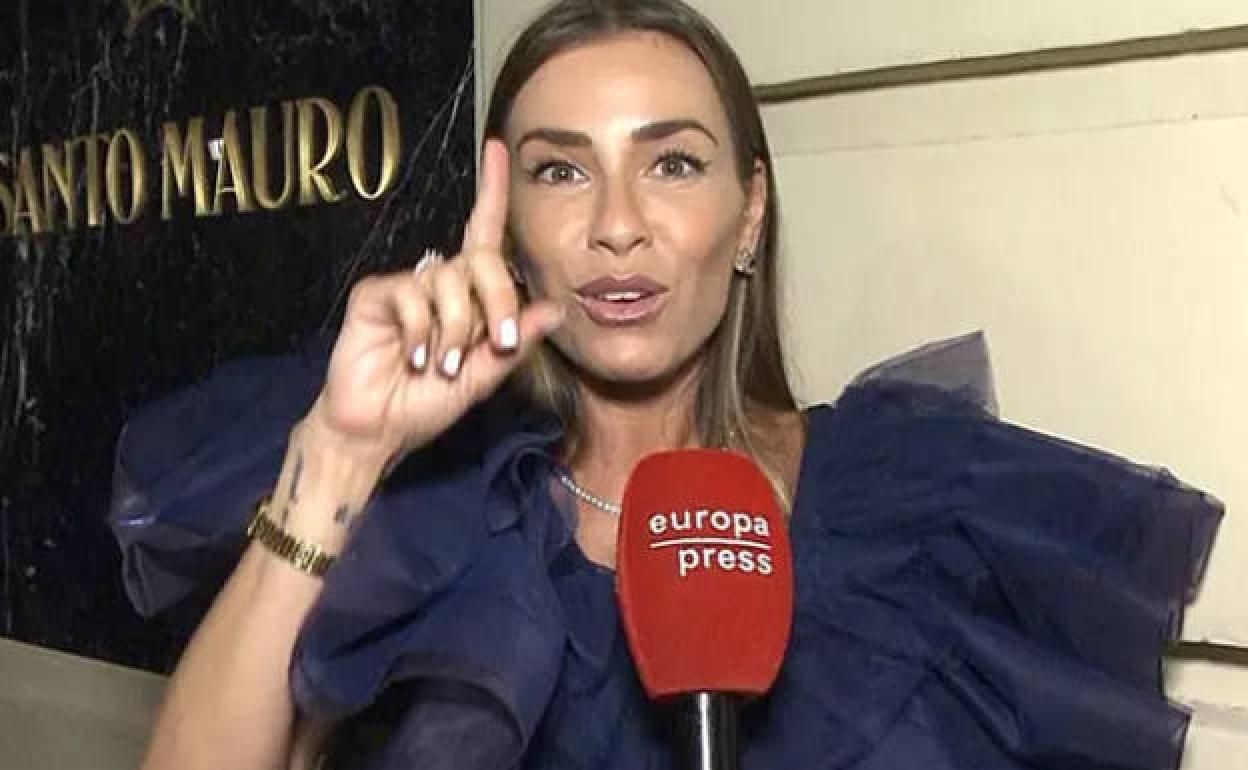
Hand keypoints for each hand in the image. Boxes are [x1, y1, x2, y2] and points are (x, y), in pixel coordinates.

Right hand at [309, 139, 562, 466]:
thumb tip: (556, 308)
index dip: (491, 191)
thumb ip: (516, 344)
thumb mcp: (482, 377)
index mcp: (466, 297)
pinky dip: (421, 332)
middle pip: (480, 261)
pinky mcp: (375, 294)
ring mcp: (405, 286)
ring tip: (441, 365)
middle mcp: (437, 282)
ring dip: (454, 331)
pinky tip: (412, 357)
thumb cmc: (425, 402)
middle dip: (497, 300)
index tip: (498, 147)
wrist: (377, 429)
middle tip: (497, 342)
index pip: (484, 236)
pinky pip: (411, 295)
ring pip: (448, 282)